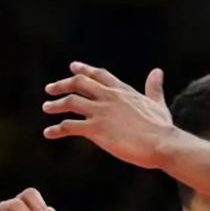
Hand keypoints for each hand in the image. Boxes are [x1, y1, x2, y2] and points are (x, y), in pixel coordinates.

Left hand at [43, 62, 173, 168]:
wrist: (161, 143)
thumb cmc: (162, 128)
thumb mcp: (157, 104)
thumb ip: (154, 87)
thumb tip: (157, 71)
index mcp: (122, 91)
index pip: (99, 75)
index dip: (84, 69)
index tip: (72, 67)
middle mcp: (108, 97)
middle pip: (78, 83)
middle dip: (62, 84)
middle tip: (50, 89)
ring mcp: (100, 112)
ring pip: (70, 102)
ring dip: (55, 104)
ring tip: (46, 107)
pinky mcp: (95, 129)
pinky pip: (69, 126)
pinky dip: (56, 129)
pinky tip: (49, 133)